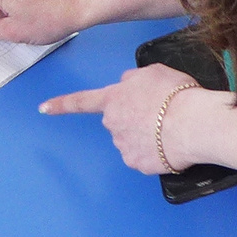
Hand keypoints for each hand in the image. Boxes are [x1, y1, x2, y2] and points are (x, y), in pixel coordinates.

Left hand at [40, 62, 224, 173]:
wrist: (193, 124)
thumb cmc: (177, 95)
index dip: (61, 104)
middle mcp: (113, 124)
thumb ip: (133, 79)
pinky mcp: (137, 164)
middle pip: (118, 121)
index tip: (43, 108)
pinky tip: (169, 144)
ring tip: (169, 128)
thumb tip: (128, 86)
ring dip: (146, 135)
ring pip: (132, 139)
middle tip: (159, 113)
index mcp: (113, 99)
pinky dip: (155, 152)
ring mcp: (123, 146)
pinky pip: (144, 157)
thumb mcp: (153, 72)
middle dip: (133, 119)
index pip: (81, 101)